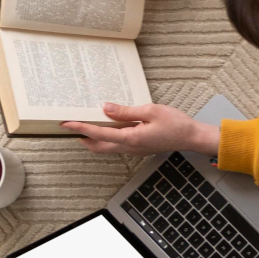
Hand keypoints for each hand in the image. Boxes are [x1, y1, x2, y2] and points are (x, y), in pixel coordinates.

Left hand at [61, 103, 219, 155]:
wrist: (191, 137)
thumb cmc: (175, 123)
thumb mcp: (150, 111)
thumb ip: (126, 111)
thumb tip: (105, 108)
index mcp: (131, 138)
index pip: (99, 134)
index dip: (81, 128)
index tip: (67, 123)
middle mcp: (130, 147)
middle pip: (98, 146)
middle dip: (82, 138)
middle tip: (70, 128)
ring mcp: (134, 149)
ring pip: (106, 147)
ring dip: (93, 139)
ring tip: (84, 127)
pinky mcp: (139, 147)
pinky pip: (117, 145)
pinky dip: (106, 138)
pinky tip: (107, 127)